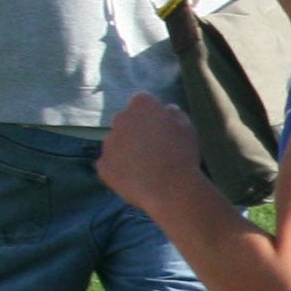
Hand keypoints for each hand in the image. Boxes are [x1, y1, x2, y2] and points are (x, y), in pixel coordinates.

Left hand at [94, 92, 208, 217]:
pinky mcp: (102, 165)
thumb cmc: (183, 154)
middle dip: (138, 130)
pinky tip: (138, 180)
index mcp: (141, 105)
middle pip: (127, 121)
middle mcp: (119, 119)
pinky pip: (111, 164)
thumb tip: (168, 109)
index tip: (164, 128)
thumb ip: (176, 114)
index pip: (144, 102)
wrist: (169, 189)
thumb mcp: (189, 128)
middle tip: (156, 149)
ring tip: (148, 168)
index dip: (154, 115)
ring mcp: (108, 143)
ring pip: (118, 143)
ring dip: (128, 150)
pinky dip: (121, 169)